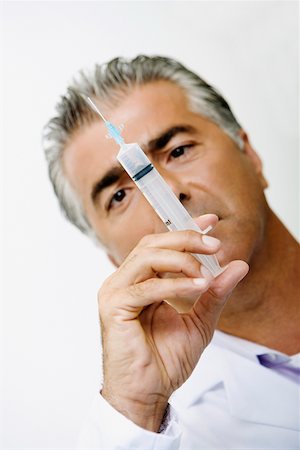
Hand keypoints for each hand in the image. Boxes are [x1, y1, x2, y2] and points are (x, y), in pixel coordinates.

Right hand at [98, 214, 248, 430]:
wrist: (148, 394)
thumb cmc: (165, 360)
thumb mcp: (199, 321)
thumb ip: (214, 293)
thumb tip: (238, 266)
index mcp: (138, 281)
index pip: (159, 244)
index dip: (184, 229)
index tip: (210, 221)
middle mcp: (123, 280)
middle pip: (151, 243)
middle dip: (185, 239)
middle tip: (215, 246)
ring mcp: (115, 291)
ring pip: (146, 257)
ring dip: (181, 260)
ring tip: (206, 275)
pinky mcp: (113, 307)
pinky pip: (146, 286)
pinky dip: (174, 284)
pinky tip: (197, 287)